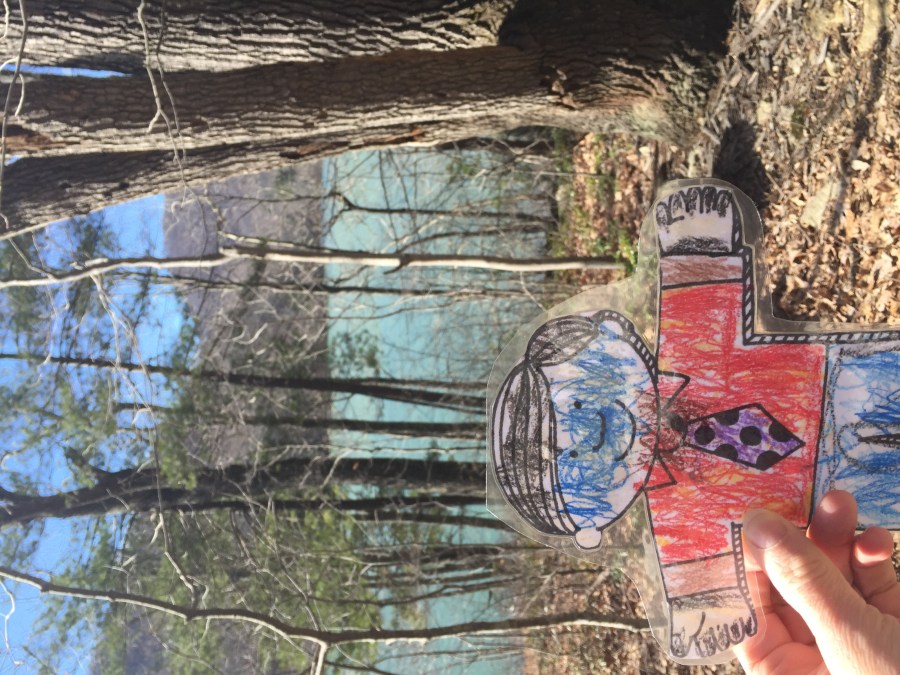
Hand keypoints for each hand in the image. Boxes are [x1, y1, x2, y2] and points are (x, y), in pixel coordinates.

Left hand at [735, 490, 899, 673]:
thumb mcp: (852, 642)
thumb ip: (805, 582)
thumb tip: (759, 526)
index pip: (748, 614)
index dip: (743, 566)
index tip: (745, 519)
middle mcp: (817, 662)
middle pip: (791, 589)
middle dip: (797, 543)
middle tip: (798, 500)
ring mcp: (859, 643)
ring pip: (833, 580)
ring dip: (836, 540)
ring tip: (840, 504)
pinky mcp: (896, 627)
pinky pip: (874, 586)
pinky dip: (873, 559)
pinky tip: (876, 542)